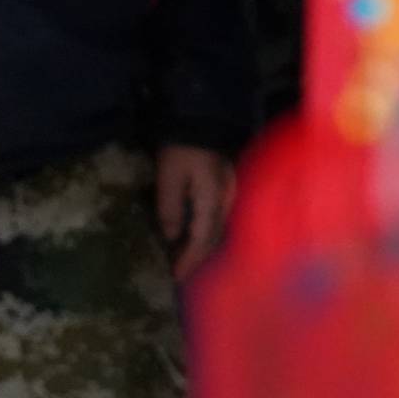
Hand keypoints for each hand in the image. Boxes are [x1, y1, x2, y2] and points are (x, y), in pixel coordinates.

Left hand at [154, 144, 237, 278]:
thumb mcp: (169, 176)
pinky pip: (218, 218)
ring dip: (202, 247)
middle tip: (178, 274)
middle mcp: (226, 200)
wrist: (203, 119)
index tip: (175, 278)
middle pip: (214, 238)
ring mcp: (229, 193)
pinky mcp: (226, 188)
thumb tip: (171, 236)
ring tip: (184, 259)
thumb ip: (170, 207)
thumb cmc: (183, 148)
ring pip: (218, 229)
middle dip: (197, 258)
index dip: (189, 260)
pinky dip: (206, 233)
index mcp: (212, 200)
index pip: (202, 239)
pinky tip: (193, 236)